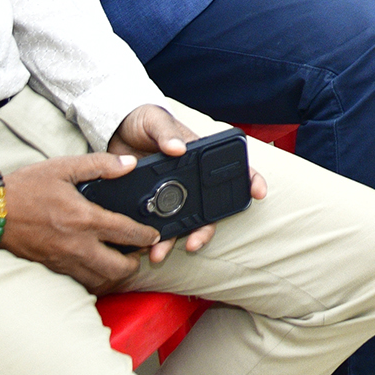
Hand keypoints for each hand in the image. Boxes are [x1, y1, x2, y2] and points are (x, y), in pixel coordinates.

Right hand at [0, 152, 164, 293]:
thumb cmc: (24, 188)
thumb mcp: (63, 167)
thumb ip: (100, 165)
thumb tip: (129, 164)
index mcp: (84, 219)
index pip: (126, 233)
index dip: (146, 236)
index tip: (155, 235)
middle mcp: (77, 246)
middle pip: (118, 268)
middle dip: (134, 264)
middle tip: (139, 253)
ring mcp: (63, 261)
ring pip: (100, 281)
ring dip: (116, 276)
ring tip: (121, 262)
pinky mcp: (52, 269)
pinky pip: (81, 283)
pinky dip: (94, 280)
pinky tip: (96, 268)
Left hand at [105, 105, 272, 265]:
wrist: (116, 129)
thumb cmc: (144, 121)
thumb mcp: (155, 121)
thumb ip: (166, 133)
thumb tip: (177, 148)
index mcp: (200, 158)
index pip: (233, 170)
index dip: (249, 181)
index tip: (257, 193)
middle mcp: (191, 181)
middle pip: (208, 211)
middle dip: (204, 232)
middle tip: (194, 243)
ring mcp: (172, 193)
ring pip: (181, 224)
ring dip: (173, 242)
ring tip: (158, 254)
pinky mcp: (150, 202)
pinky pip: (155, 224)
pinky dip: (150, 239)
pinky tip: (140, 247)